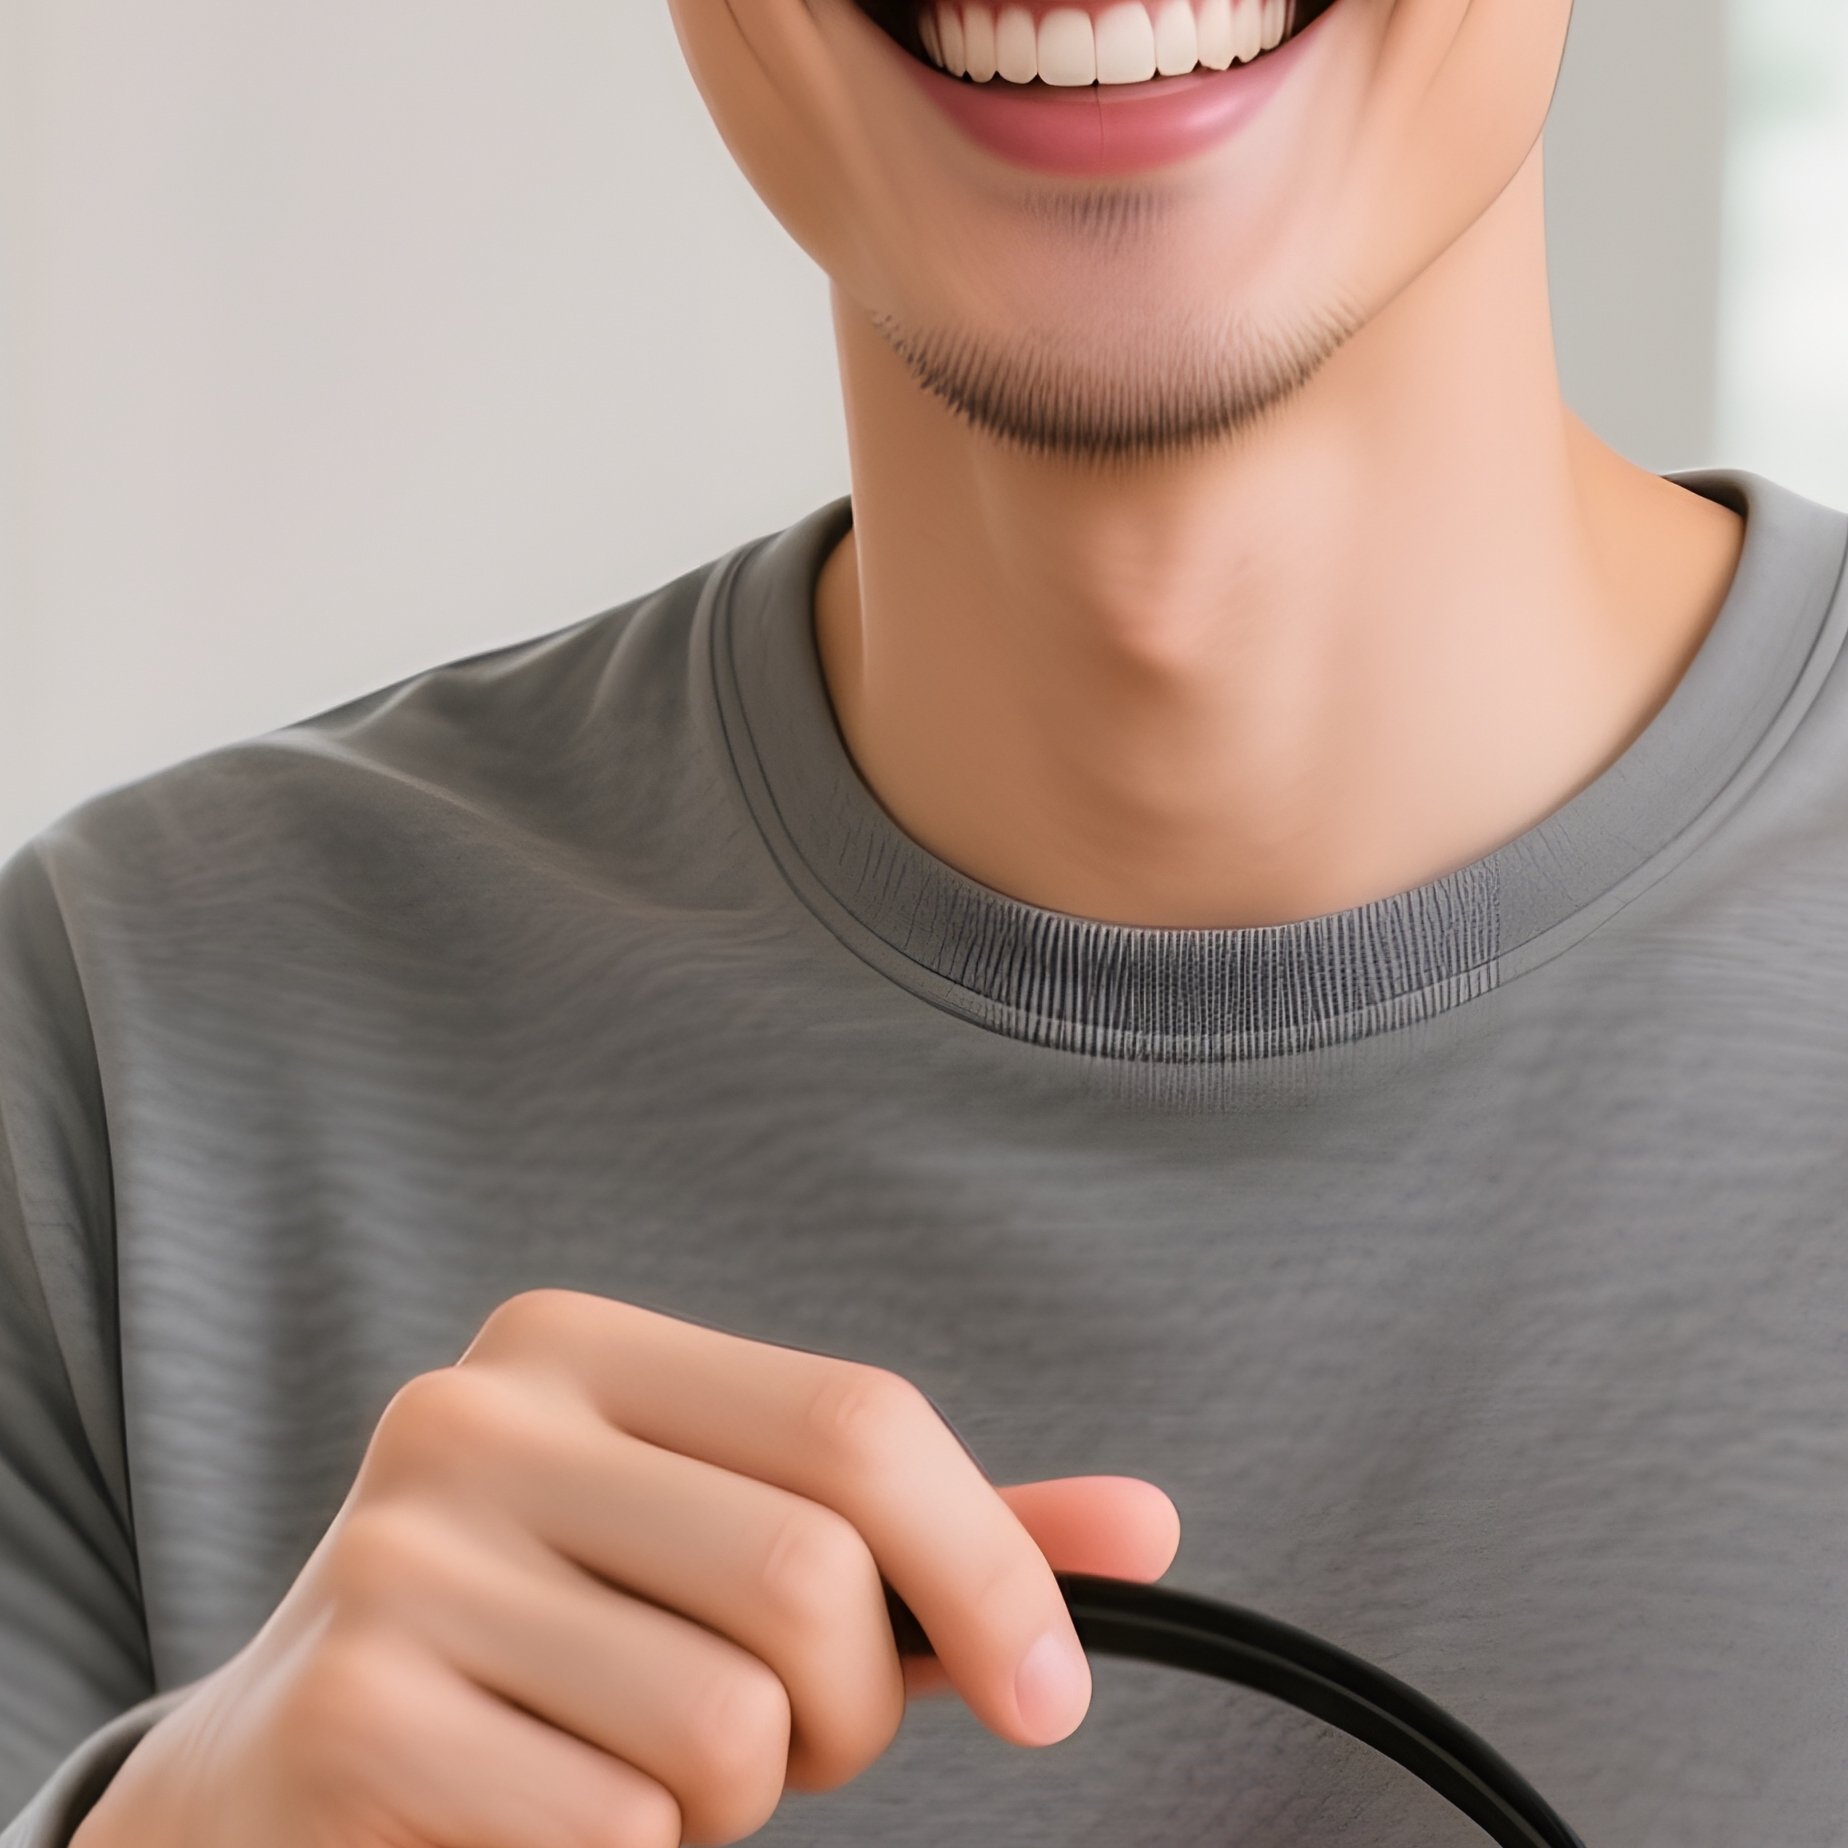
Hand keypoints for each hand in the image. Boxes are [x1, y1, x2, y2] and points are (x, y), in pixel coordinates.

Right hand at [78, 1289, 1179, 1847]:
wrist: (289, 1766)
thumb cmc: (558, 1647)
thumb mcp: (731, 1551)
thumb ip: (926, 1537)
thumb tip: (1147, 1526)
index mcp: (580, 1344)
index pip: (859, 1423)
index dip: (993, 1566)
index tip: (1049, 1692)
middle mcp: (480, 1415)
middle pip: (810, 1576)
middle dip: (843, 1714)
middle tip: (777, 1744)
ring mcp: (398, 1554)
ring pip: (726, 1725)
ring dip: (731, 1800)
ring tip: (636, 1769)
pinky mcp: (348, 1706)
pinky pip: (618, 1826)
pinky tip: (545, 1816)